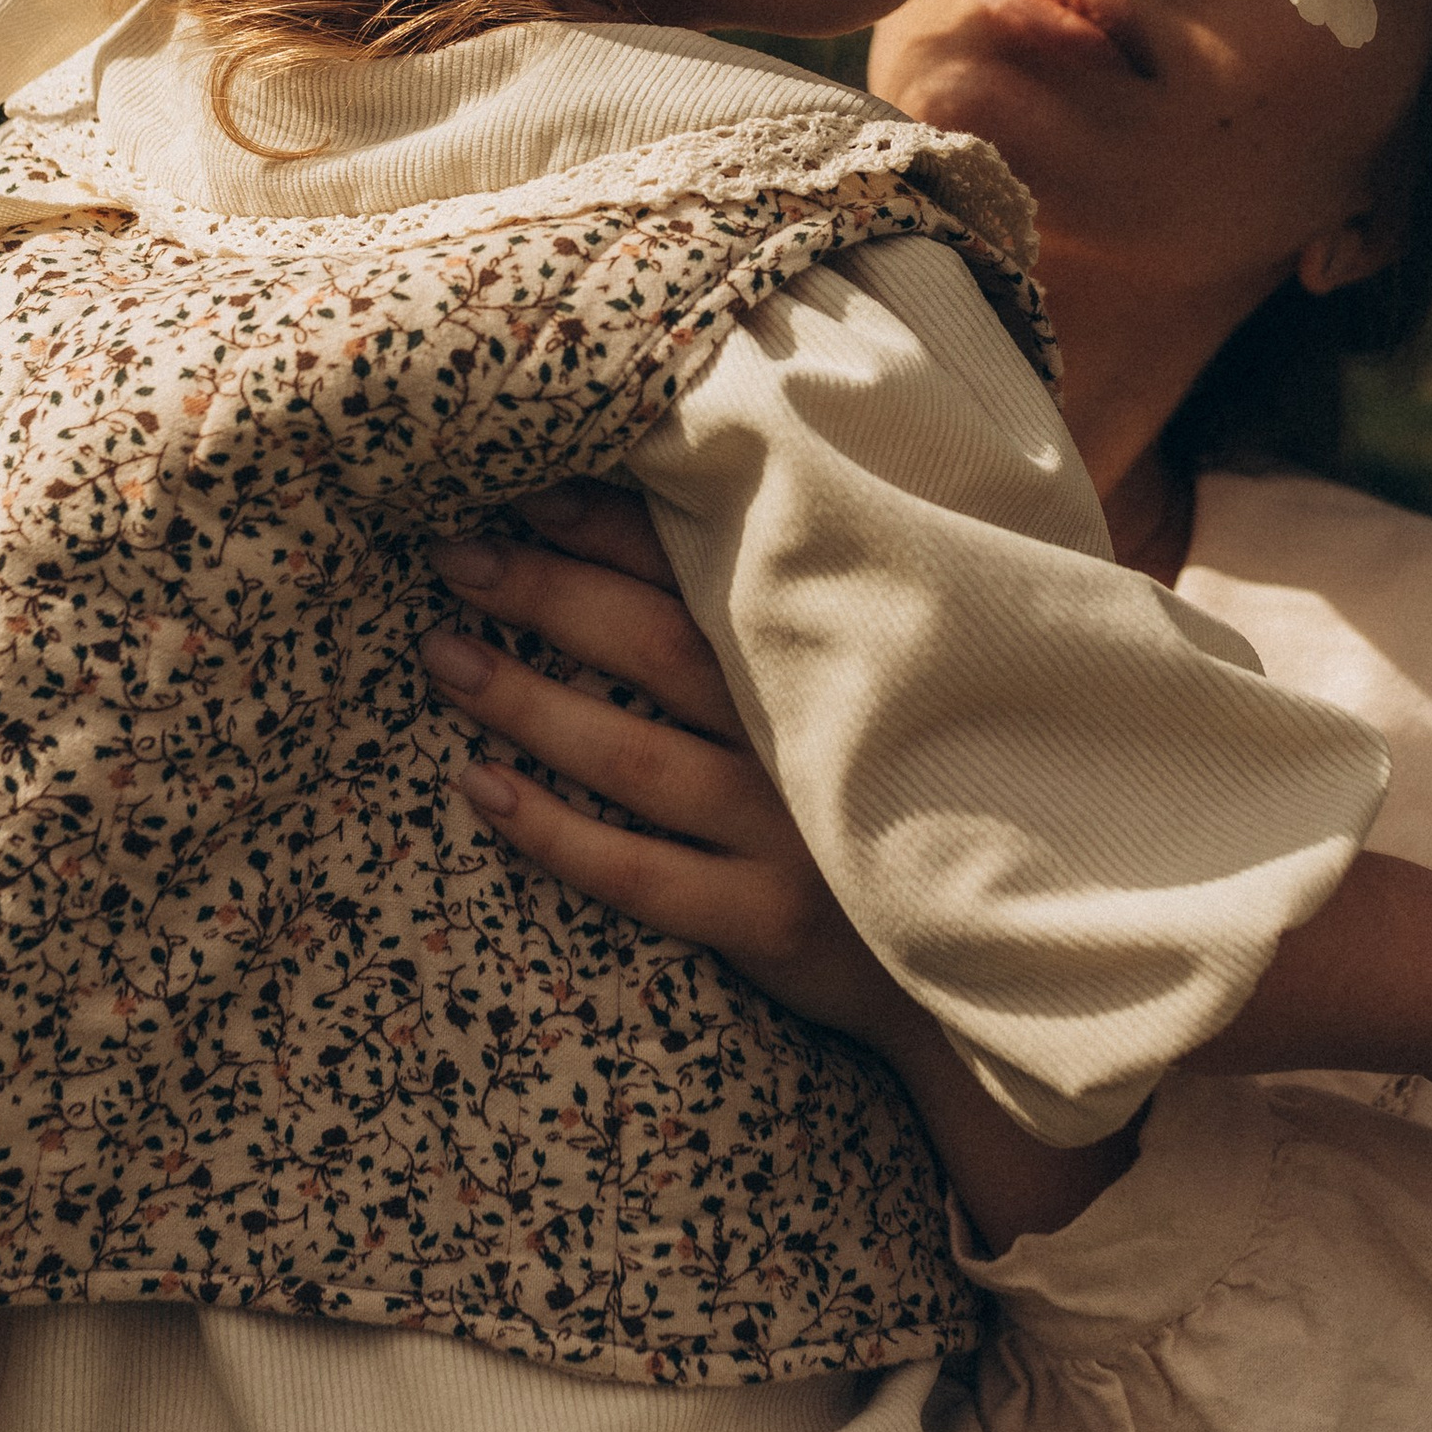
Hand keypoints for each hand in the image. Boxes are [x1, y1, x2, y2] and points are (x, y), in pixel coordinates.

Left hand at [423, 494, 909, 1049]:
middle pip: (658, 646)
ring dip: (529, 701)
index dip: (611, 525)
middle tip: (455, 555)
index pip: (706, 567)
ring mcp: (788, 831)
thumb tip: (673, 532)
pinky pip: (637, 873)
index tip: (525, 488)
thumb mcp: (872, 687)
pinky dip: (552, 830)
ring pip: (635, 756)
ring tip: (443, 656)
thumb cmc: (900, 789)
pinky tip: (478, 789)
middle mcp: (808, 733)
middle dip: (549, 591)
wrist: (988, 944)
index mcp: (830, 657)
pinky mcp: (771, 921)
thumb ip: (791, 622)